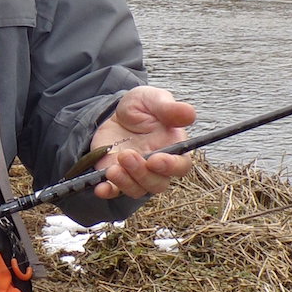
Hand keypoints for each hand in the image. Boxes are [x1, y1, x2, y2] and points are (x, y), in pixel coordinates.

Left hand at [88, 86, 195, 201]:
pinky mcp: (117, 177)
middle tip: (126, 155)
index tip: (155, 160)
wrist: (115, 112)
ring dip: (125, 182)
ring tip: (112, 168)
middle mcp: (157, 167)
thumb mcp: (153, 99)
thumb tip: (190, 113)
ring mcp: (136, 174)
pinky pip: (114, 191)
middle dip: (142, 173)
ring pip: (137, 190)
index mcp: (173, 149)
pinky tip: (100, 188)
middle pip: (158, 183)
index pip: (181, 166)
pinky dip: (108, 191)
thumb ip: (169, 108)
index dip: (171, 166)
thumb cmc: (142, 106)